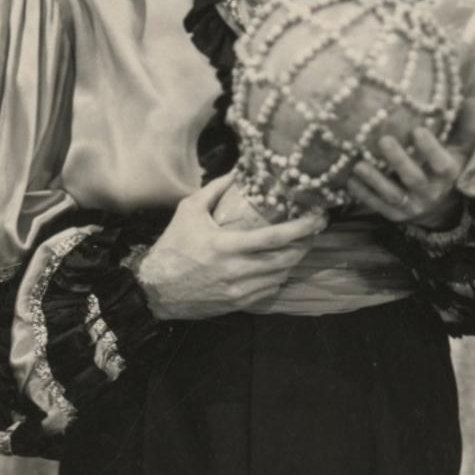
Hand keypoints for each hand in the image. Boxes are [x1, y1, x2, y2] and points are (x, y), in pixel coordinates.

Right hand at [136, 175, 326, 319]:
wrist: (156, 289)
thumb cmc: (173, 247)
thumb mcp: (188, 211)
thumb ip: (215, 189)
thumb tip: (239, 170)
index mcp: (225, 246)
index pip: (274, 237)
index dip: (301, 227)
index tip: (317, 217)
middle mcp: (236, 271)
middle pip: (286, 259)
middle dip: (305, 243)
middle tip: (313, 229)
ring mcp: (240, 291)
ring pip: (281, 275)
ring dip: (294, 260)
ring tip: (299, 244)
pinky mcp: (240, 303)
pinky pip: (271, 290)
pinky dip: (279, 276)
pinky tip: (278, 265)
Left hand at [345, 117, 466, 227]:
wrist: (438, 206)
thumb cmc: (447, 166)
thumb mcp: (461, 148)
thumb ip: (465, 125)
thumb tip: (471, 99)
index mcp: (448, 174)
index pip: (442, 164)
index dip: (430, 149)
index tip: (418, 130)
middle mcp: (431, 192)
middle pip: (414, 179)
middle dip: (399, 161)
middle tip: (384, 140)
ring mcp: (412, 205)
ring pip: (393, 195)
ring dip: (375, 180)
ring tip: (359, 165)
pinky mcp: (395, 214)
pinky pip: (378, 206)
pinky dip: (363, 194)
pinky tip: (351, 180)